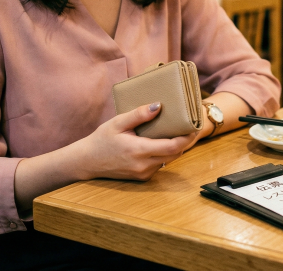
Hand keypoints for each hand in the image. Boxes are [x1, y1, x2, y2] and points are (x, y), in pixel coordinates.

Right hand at [73, 103, 197, 180]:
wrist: (87, 162)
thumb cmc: (101, 140)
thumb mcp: (117, 123)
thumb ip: (138, 115)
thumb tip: (158, 106)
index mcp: (139, 150)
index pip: (173, 146)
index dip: (187, 138)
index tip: (195, 126)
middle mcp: (144, 165)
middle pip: (176, 154)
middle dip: (186, 141)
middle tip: (192, 126)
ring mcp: (144, 173)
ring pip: (169, 160)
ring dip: (176, 147)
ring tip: (180, 131)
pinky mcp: (142, 177)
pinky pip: (160, 164)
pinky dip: (165, 153)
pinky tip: (163, 141)